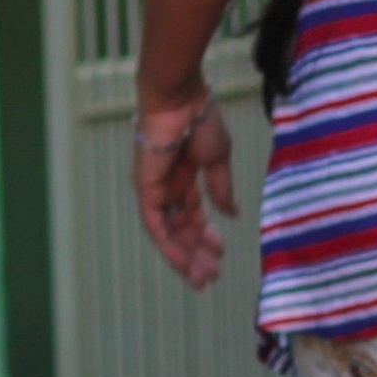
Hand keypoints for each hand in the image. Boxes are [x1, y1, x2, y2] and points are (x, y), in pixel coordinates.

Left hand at [132, 99, 236, 287]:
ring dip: (183, 256)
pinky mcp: (145, 189)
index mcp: (185, 177)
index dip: (207, 237)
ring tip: (200, 278)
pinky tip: (182, 262)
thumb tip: (231, 214)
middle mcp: (167, 187)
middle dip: (196, 254)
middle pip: (181, 230)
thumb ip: (222, 189)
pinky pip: (154, 225)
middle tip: (211, 278)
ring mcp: (155, 189)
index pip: (193, 216)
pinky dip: (168, 245)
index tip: (222, 254)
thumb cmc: (201, 120)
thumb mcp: (218, 160)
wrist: (182, 99)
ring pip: (168, 233)